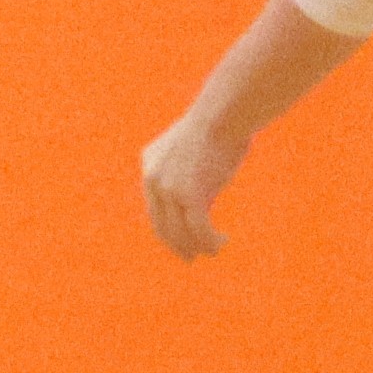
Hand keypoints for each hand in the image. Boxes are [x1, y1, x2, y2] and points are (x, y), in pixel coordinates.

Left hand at [141, 120, 240, 260]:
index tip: (179, 241)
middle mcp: (152, 178)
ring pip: (180, 231)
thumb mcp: (195, 154)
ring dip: (198, 246)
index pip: (154, 207)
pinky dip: (210, 241)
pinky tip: (220, 243)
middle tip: (191, 258)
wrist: (222, 114)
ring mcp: (168, 188)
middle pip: (162, 224)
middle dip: (177, 244)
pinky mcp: (188, 195)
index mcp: (149, 163)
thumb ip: (190, 179)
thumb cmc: (218, 128)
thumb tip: (201, 206)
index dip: (166, 229)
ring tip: (214, 250)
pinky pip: (199, 228)